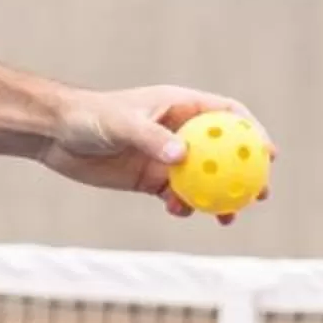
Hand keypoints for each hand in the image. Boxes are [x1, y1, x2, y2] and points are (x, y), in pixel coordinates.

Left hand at [42, 87, 274, 222]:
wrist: (56, 135)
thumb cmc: (90, 116)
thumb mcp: (122, 123)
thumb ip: (151, 138)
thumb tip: (182, 156)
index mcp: (181, 106)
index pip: (228, 116)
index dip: (252, 132)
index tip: (267, 153)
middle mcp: (179, 131)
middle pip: (224, 152)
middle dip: (245, 174)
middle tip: (260, 194)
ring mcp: (166, 157)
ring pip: (204, 179)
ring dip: (219, 198)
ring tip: (227, 216)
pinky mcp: (150, 180)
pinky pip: (178, 196)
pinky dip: (185, 206)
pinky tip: (180, 213)